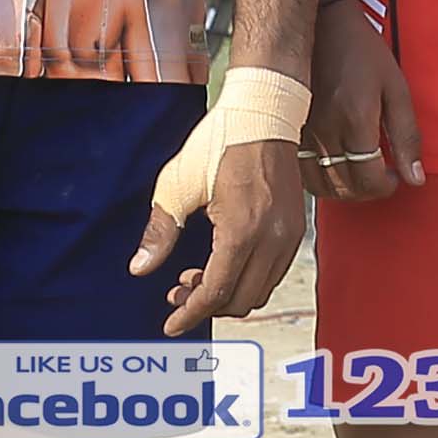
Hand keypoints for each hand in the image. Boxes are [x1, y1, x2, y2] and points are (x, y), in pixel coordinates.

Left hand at [140, 133, 311, 331]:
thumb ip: (160, 230)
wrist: (265, 112)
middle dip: (207, 305)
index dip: (190, 314)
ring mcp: (290, 235)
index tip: (170, 326)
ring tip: (196, 277)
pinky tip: (223, 262)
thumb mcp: (177, 184)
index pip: (216, 292)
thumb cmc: (218, 142)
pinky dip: (248, 279)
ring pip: (260, 290)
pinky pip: (273, 272)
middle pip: (241, 300)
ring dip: (228, 294)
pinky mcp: (297, 228)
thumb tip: (139, 268)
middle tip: (177, 293)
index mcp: (241, 231)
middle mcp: (272, 239)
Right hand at [304, 0, 424, 205]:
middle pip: (346, 187)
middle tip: (380, 177)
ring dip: (344, 190)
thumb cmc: (360, 51)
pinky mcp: (289, 130)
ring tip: (358, 175)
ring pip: (321, 186)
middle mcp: (326, 131)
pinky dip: (321, 179)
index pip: (369, 179)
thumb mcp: (395, 88)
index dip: (386, 186)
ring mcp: (303, 133)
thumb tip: (415, 176)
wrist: (321, 25)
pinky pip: (303, 172)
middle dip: (368, 190)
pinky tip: (333, 167)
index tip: (395, 177)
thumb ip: (406, 135)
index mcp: (355, 120)